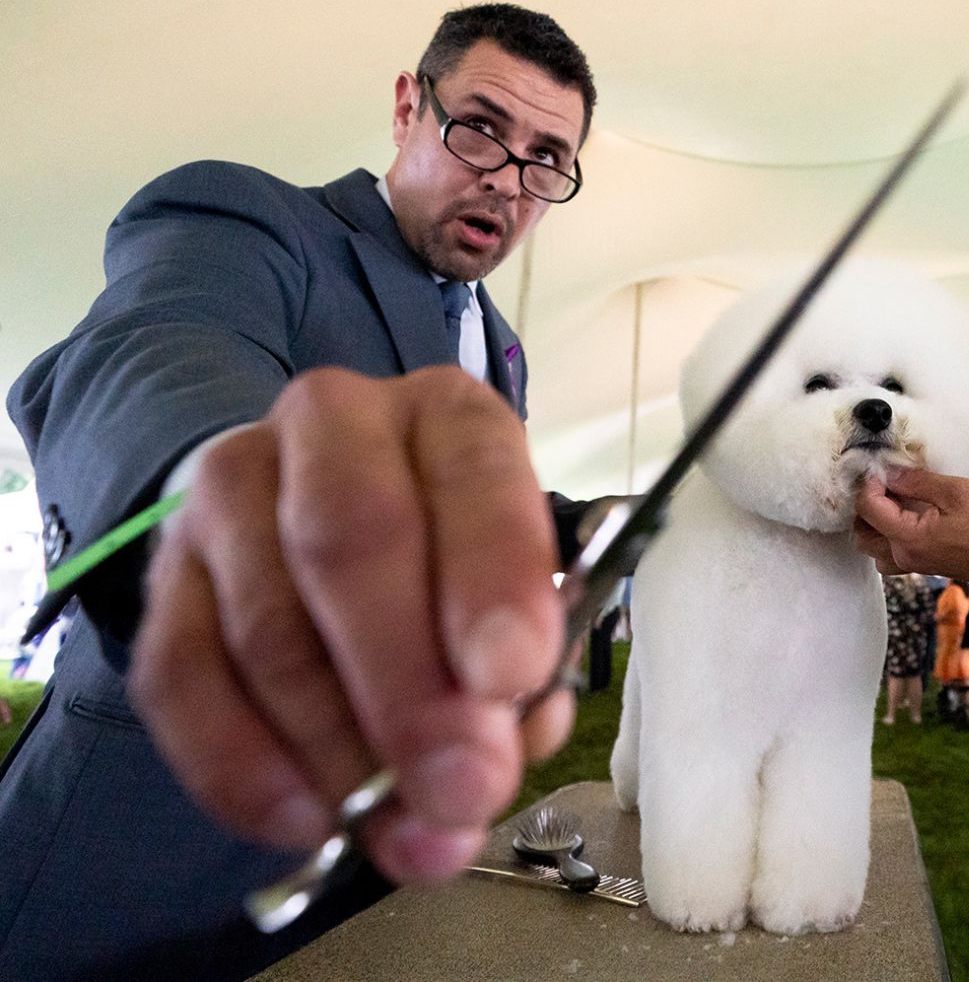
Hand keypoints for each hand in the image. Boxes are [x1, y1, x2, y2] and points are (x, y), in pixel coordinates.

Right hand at [129, 366, 568, 884]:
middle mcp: (334, 426)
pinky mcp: (163, 572)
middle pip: (349, 542)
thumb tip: (503, 744)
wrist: (325, 520)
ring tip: (404, 832)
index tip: (511, 677)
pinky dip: (244, 767)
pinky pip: (181, 678)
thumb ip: (527, 667)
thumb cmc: (456, 562)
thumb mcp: (518, 594)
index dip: (492, 581)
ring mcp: (231, 491)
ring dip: (339, 749)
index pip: (474, 475)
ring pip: (268, 626)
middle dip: (409, 687)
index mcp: (447, 414)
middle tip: (458, 790)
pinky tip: (309, 820)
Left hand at [854, 467, 968, 599]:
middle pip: (861, 533)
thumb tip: (890, 473)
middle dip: (865, 506)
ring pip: (872, 548)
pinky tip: (906, 518)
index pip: (867, 509)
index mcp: (908, 537)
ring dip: (873, 525)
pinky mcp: (920, 566)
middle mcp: (902, 556)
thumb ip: (918, 481)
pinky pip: (889, 555)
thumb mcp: (957, 492)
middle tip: (884, 484)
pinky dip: (887, 537)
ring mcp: (911, 565)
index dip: (870, 484)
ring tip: (892, 502)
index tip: (885, 469)